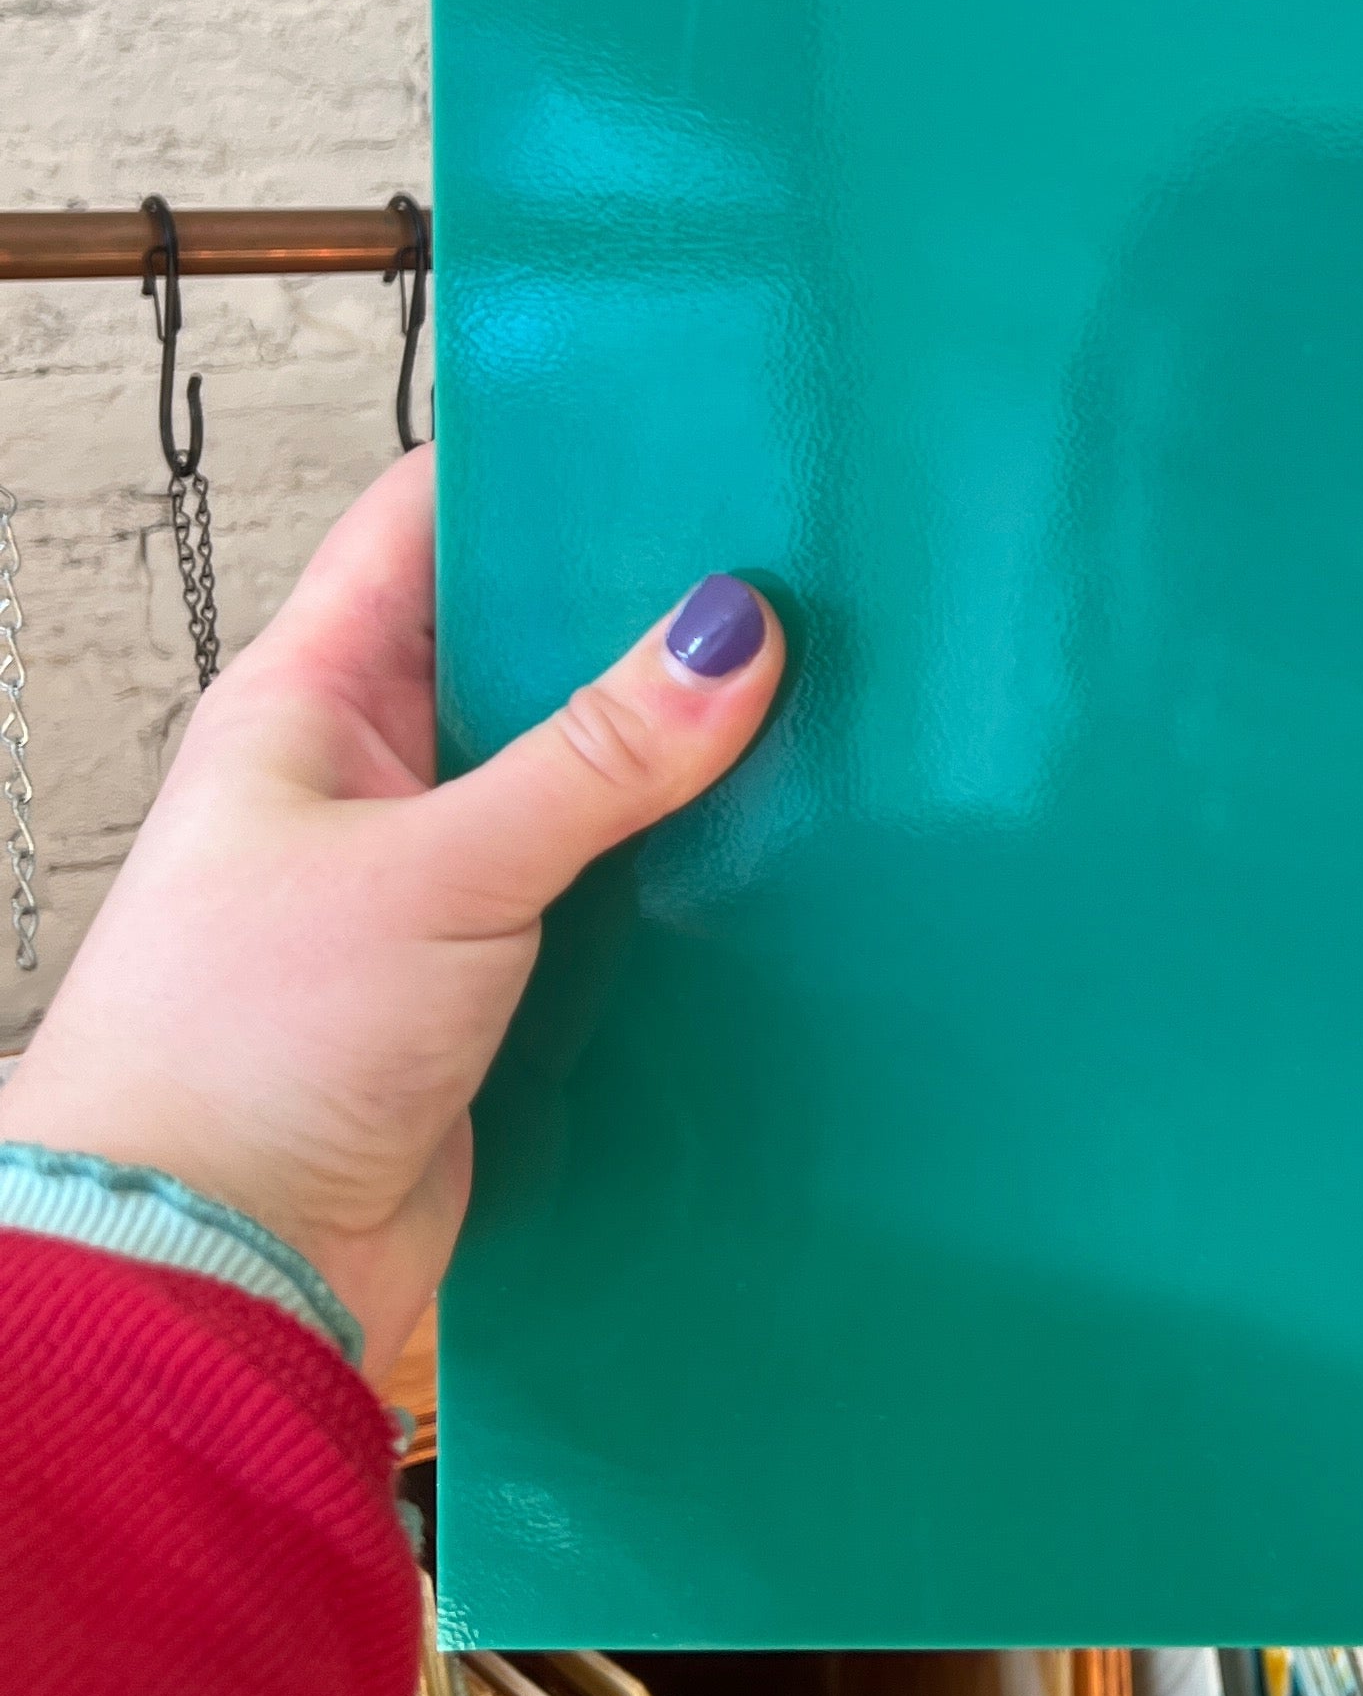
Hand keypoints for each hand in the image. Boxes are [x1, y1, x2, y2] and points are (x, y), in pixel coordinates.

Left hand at [1, 450, 781, 1376]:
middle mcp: (370, 777)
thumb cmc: (247, 1047)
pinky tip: (780, 851)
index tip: (674, 425)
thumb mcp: (440, 873)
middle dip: (642, 612)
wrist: (208, 1270)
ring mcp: (431, 882)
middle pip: (526, 646)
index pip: (427, 523)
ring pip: (581, 778)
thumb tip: (734, 630)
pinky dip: (680, 874)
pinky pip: (605, 896)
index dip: (540, 465)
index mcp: (312, 700)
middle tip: (791, 564)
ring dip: (676, 757)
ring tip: (820, 695)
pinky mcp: (490, 986)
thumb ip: (596, 756)